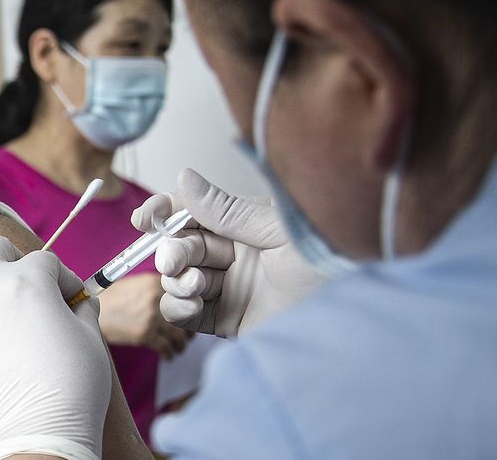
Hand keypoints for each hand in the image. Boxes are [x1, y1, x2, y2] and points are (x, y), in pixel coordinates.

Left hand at [0, 234, 108, 459]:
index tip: (71, 304)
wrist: (39, 430)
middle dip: (12, 261)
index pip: (46, 262)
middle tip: (29, 293)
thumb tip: (76, 303)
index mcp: (28, 279)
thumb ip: (81, 309)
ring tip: (2, 328)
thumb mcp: (91, 338)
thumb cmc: (72, 386)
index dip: (62, 282)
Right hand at [98, 273, 189, 359]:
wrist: (88, 312)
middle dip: (187, 329)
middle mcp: (155, 297)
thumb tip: (175, 301)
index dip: (189, 309)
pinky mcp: (145, 334)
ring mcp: (151, 316)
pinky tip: (168, 355)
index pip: (184, 296)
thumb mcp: (133, 285)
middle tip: (187, 336)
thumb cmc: (109, 300)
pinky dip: (169, 354)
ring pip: (179, 335)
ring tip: (179, 348)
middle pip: (185, 316)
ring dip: (181, 344)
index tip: (191, 317)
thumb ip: (154, 289)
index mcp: (154, 282)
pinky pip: (166, 348)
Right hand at [131, 168, 328, 337]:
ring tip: (198, 287)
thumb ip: (225, 209)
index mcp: (242, 224)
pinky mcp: (227, 320)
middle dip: (171, 252)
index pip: (191, 212)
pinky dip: (178, 309)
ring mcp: (228, 287)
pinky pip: (186, 313)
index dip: (164, 213)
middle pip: (180, 247)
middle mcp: (232, 253)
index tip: (144, 220)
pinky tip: (192, 306)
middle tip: (175, 261)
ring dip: (176, 281)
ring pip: (177, 279)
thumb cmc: (327, 263)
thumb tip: (184, 176)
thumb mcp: (275, 230)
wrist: (352, 316)